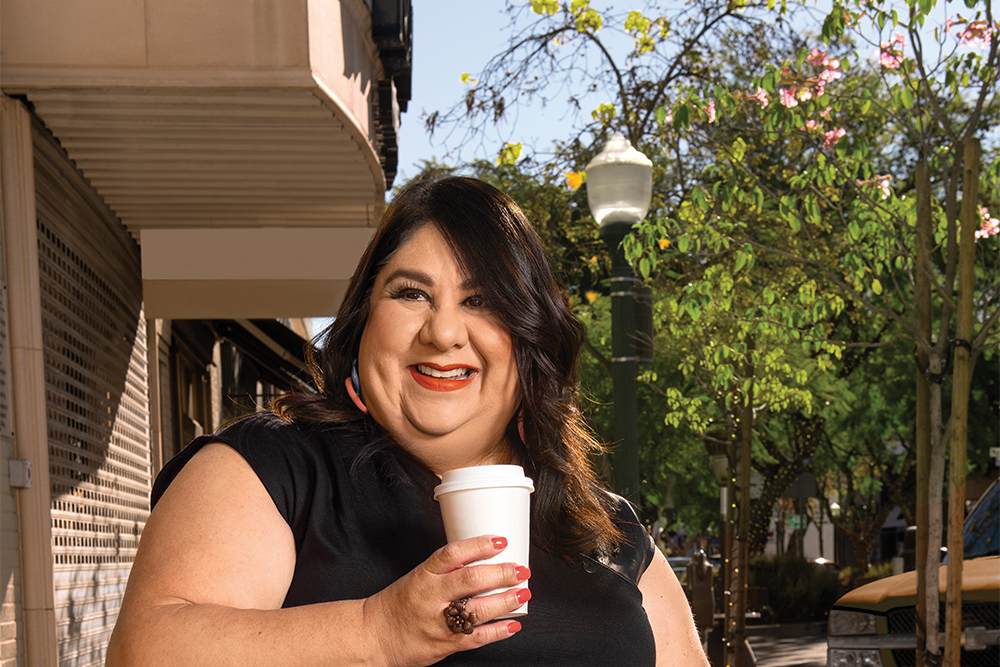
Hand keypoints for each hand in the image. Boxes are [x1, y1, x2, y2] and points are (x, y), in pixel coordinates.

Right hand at [362, 535, 530, 666]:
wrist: (375, 636)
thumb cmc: (400, 603)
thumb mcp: (418, 576)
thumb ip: (447, 569)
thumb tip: (484, 557)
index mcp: (424, 575)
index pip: (452, 554)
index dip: (478, 545)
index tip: (500, 541)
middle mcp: (431, 596)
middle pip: (470, 580)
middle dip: (501, 574)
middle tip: (521, 569)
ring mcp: (438, 622)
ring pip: (477, 609)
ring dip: (505, 601)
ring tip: (523, 592)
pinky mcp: (445, 644)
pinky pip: (476, 637)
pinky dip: (498, 631)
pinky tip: (513, 624)